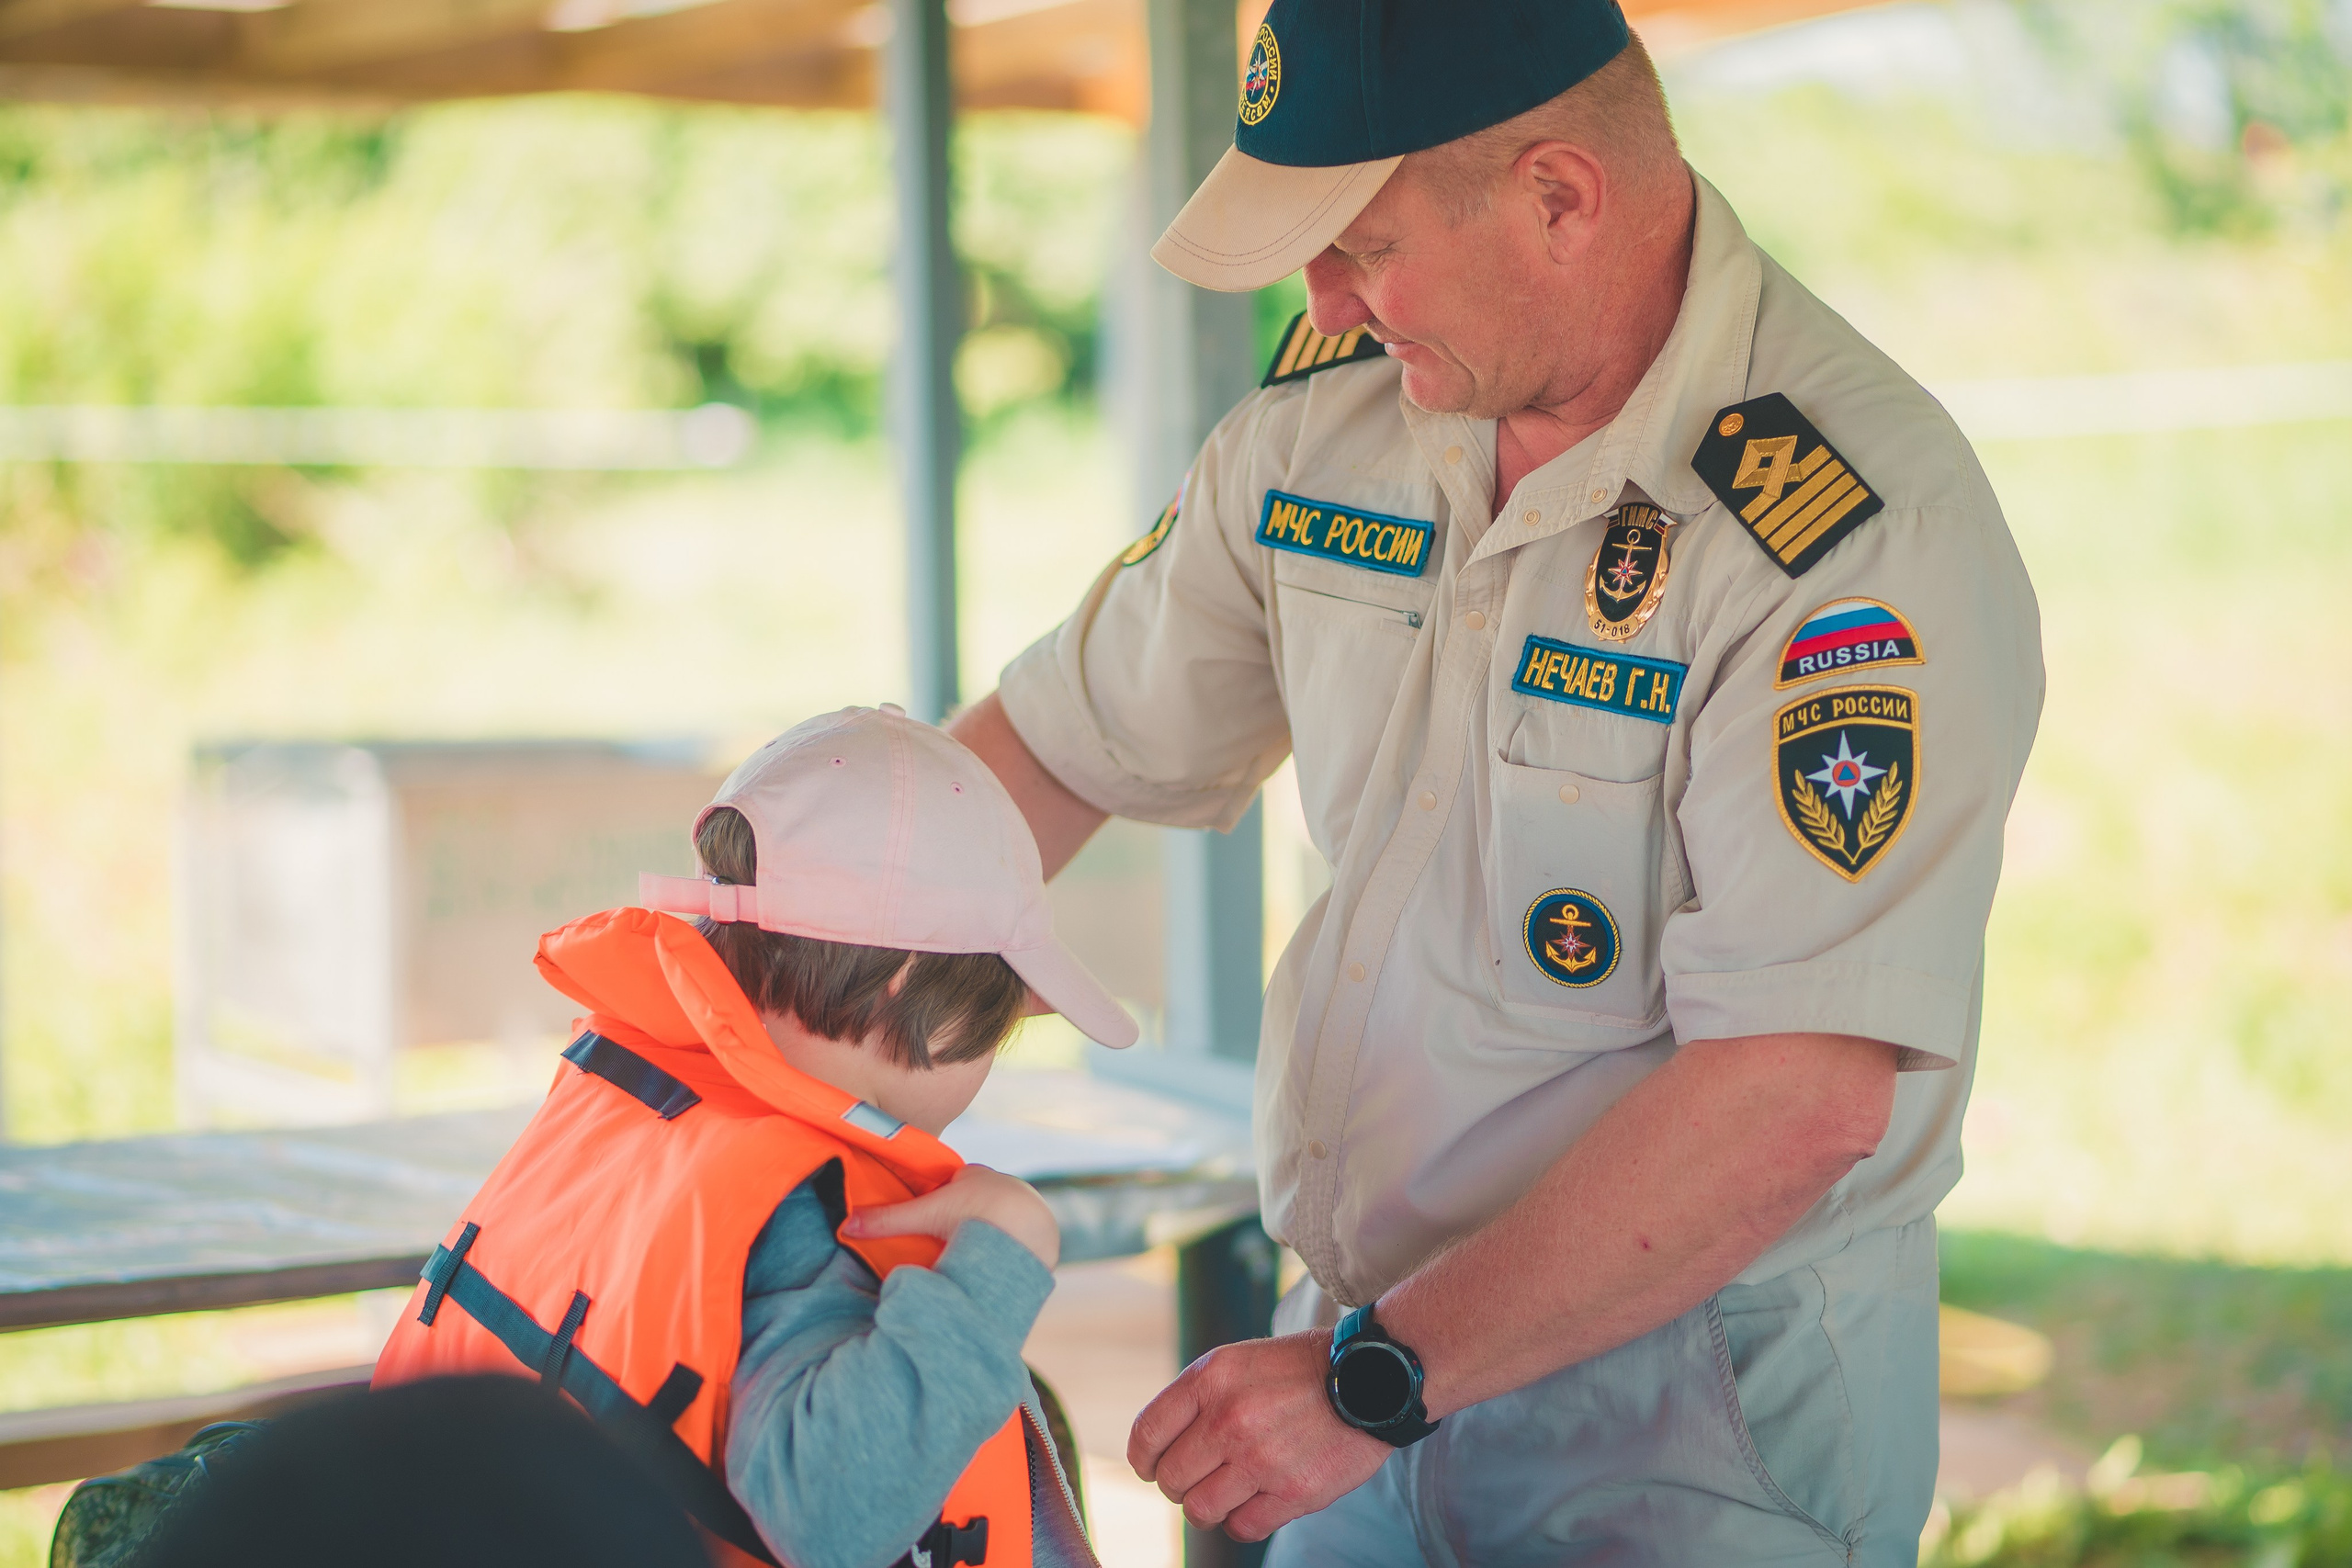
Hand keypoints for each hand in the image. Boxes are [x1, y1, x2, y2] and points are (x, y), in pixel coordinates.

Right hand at [841, 1164, 1060, 1268]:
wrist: (1025, 1233)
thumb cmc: (976, 1216)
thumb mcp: (927, 1215)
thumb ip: (888, 1220)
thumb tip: (846, 1224)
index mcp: (977, 1176)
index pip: (955, 1182)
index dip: (942, 1197)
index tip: (934, 1216)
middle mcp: (1005, 1186)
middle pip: (979, 1199)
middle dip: (968, 1215)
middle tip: (952, 1238)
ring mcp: (1028, 1206)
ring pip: (1003, 1217)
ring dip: (993, 1232)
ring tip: (976, 1255)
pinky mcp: (1044, 1232)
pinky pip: (1023, 1237)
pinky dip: (1013, 1247)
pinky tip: (1002, 1264)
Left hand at [1128, 1331, 1392, 1541]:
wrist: (1372, 1378)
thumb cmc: (1301, 1371)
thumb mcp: (1239, 1362)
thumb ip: (1198, 1398)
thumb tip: (1159, 1447)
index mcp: (1212, 1378)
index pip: (1147, 1435)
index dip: (1144, 1459)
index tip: (1152, 1466)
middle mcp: (1230, 1418)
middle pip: (1170, 1479)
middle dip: (1178, 1484)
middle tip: (1199, 1476)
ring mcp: (1261, 1458)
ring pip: (1200, 1510)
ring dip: (1208, 1506)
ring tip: (1226, 1492)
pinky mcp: (1293, 1492)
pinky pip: (1242, 1527)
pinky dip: (1242, 1520)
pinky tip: (1256, 1501)